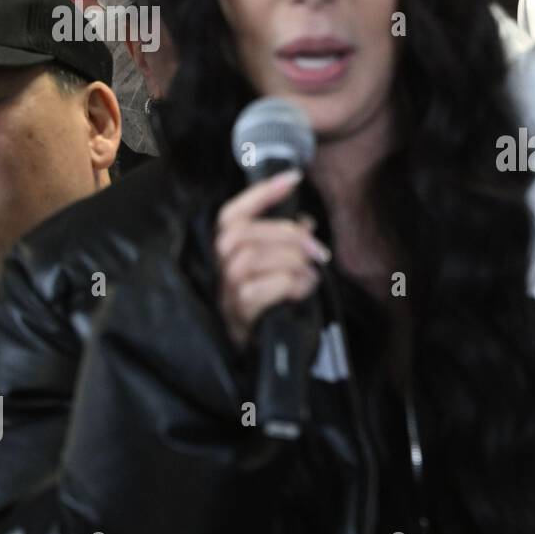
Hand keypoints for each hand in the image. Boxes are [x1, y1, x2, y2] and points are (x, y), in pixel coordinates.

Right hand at [214, 170, 331, 349]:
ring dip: (291, 262)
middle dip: (288, 234)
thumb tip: (305, 222)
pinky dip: (290, 284)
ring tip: (310, 274)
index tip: (293, 178)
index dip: (261, 194)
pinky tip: (303, 289)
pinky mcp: (236, 317)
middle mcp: (216, 270)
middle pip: (243, 234)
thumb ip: (282, 243)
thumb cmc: (268, 306)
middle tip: (318, 251)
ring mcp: (223, 294)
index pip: (231, 214)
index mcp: (223, 252)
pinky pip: (259, 290)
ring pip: (251, 258)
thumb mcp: (272, 269)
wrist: (259, 355)